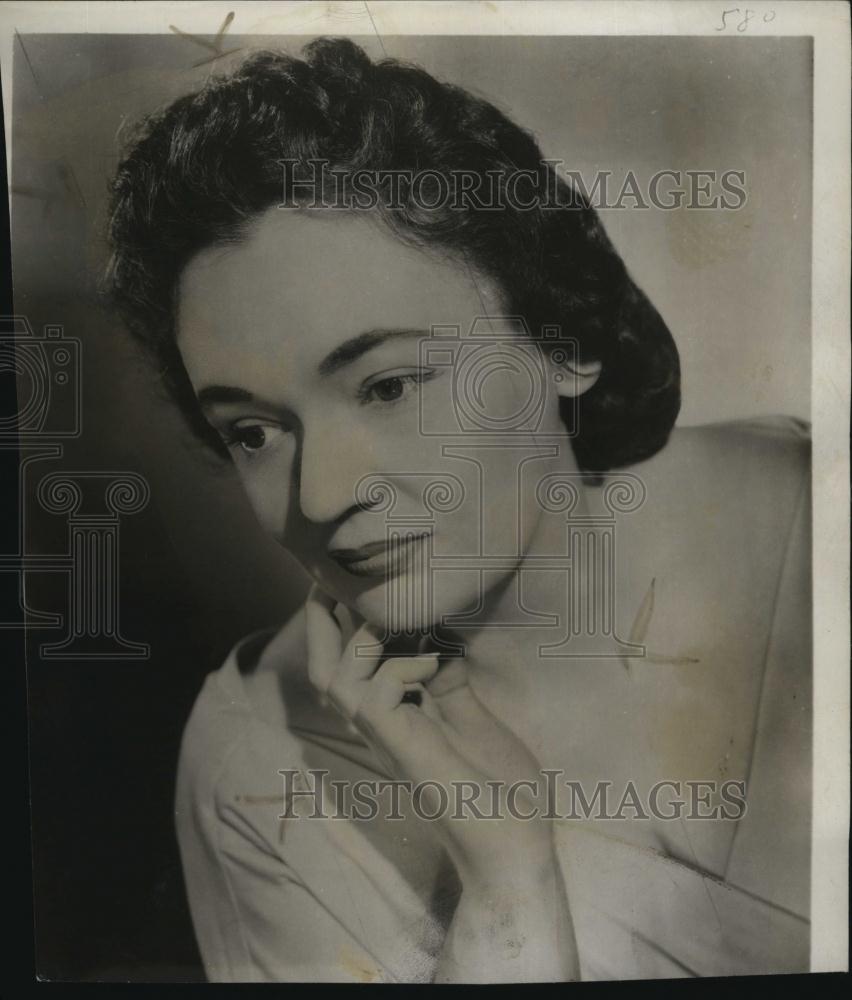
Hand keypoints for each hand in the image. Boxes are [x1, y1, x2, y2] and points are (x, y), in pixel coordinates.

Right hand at [305, 584, 556, 890]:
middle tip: (336, 582)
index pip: (348, 668)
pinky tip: (436, 662)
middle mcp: (378, 728)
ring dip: (366, 635)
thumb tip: (437, 640)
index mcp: (394, 721)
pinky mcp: (400, 746)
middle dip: (322, 621)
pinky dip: (403, 664)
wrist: (516, 850)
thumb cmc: (501, 792)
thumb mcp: (473, 720)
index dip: (342, 625)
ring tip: (408, 622)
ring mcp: (384, 738)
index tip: (356, 586)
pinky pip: (374, 691)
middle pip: (322, 669)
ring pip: (334, 675)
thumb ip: (449, 684)